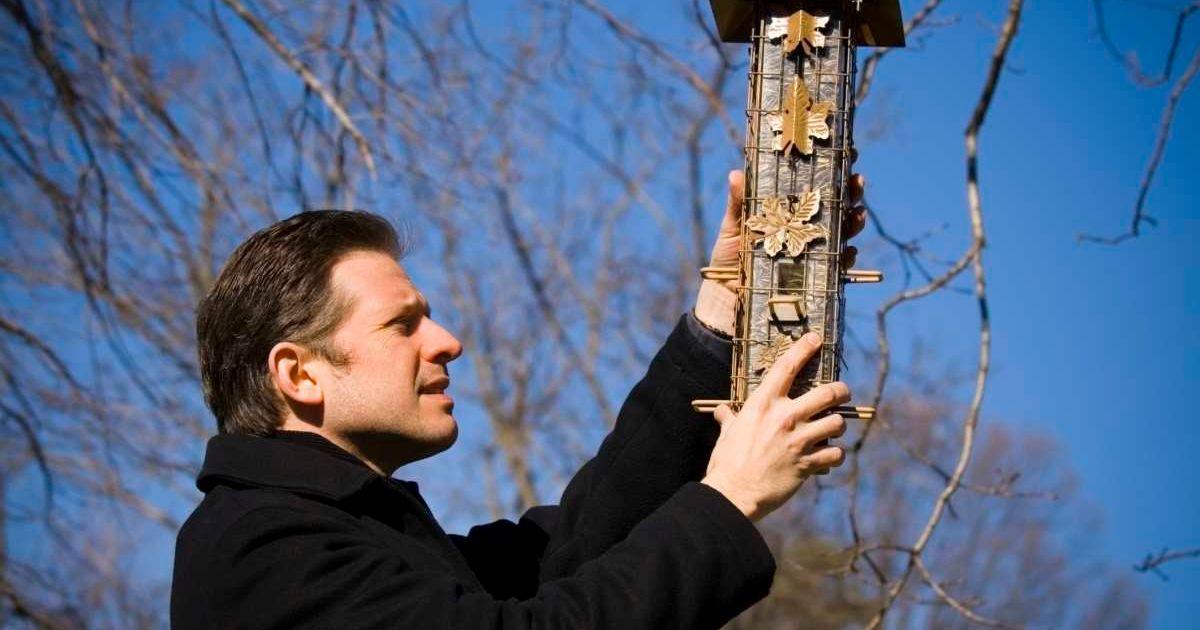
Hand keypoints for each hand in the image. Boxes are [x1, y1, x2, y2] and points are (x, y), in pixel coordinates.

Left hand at [693, 171, 868, 334]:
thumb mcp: (732, 228)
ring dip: (854, 221)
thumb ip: (738, 203)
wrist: (724, 301)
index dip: (832, 169)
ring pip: (843, 233)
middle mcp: (804, 229)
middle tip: (857, 180)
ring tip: (857, 213)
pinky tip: (848, 250)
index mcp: (787, 212)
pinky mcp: (814, 278)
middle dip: (851, 192)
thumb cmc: (727, 260)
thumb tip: (736, 174)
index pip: (814, 186)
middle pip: (835, 206)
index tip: (846, 152)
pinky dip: (846, 258)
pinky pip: (838, 267)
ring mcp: (812, 252)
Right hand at [700, 332, 849, 521]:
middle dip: (841, 391)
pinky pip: (836, 453)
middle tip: (841, 393)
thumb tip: (721, 411)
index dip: (804, 348)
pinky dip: (836, 454)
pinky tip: (829, 455)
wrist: (734, 493)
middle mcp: (785, 417)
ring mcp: (799, 440)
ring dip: (839, 424)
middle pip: (829, 393)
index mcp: (763, 404)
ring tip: (833, 427)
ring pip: (838, 422)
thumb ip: (729, 418)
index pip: (787, 366)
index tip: (816, 339)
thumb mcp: (727, 434)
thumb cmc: (726, 461)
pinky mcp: (808, 464)